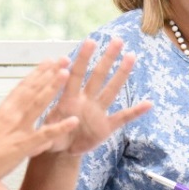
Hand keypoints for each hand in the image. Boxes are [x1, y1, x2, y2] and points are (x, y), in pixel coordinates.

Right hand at [0, 58, 79, 184]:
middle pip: (32, 90)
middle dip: (49, 73)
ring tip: (66, 74)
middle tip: (63, 59)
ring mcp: (17, 129)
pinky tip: (72, 120)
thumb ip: (5, 122)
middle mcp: (10, 115)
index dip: (36, 73)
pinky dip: (59, 127)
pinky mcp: (23, 146)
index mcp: (3, 111)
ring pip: (37, 104)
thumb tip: (12, 117)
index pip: (22, 87)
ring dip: (52, 88)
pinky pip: (44, 135)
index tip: (48, 62)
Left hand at [42, 38, 150, 155]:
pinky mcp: (106, 126)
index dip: (80, 62)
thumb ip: (45, 133)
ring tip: (131, 56)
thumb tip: (39, 134)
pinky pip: (123, 118)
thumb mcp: (45, 135)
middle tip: (117, 40)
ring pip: (111, 89)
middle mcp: (85, 101)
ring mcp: (97, 112)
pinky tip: (149, 104)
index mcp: (67, 101)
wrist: (61, 149)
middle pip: (97, 76)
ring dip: (122, 74)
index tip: (88, 43)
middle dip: (106, 58)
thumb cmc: (50, 137)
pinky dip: (136, 112)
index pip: (74, 77)